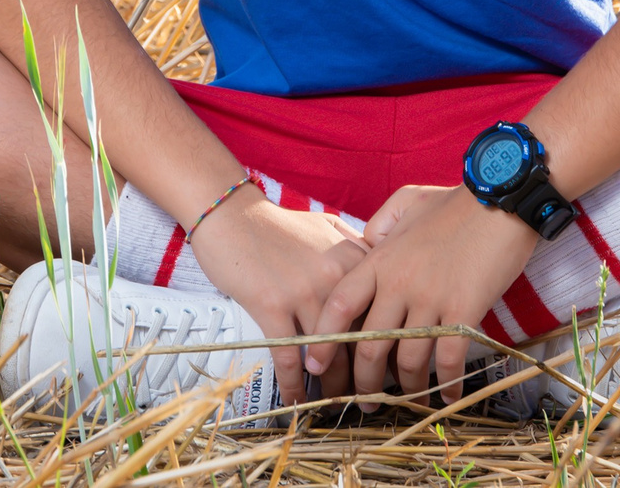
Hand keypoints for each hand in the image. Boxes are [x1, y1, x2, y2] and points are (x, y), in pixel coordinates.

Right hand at [182, 188, 368, 404]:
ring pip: (327, 354)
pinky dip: (293, 383)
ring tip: (336, 404)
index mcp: (353, 257)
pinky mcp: (271, 305)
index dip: (387, 345)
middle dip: (365, 374)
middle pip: (358, 338)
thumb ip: (356, 249)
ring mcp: (303, 291)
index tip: (389, 367)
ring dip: (333, 387)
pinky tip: (297, 399)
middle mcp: (334, 276)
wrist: (230, 214)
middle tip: (369, 397)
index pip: (380, 311)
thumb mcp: (327, 227)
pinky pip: (288, 356)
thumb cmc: (277, 224)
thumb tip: (379, 278)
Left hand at [307, 185, 535, 407]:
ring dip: (407, 389)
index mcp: (380, 260)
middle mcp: (399, 283)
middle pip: (370, 346)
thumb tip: (366, 244)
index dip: (323, 340)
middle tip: (365, 402)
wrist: (501, 200)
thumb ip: (379, 225)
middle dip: (364, 381)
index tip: (315, 366)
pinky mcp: (464, 311)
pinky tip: (448, 396)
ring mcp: (430, 299)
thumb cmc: (453, 203)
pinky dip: (447, 384)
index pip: (341, 306)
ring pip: (408, 360)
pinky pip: (448, 359)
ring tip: (409, 402)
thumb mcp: (405, 202)